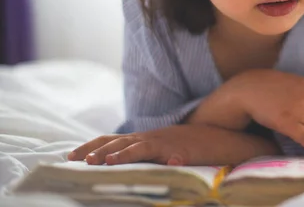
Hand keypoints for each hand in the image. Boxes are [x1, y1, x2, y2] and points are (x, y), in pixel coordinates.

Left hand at [68, 124, 279, 165]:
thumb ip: (154, 155)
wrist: (231, 138)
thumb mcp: (172, 150)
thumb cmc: (201, 147)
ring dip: (120, 154)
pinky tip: (152, 164)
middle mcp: (156, 137)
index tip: (73, 154)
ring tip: (101, 163)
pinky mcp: (184, 149)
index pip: (117, 139)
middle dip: (96, 149)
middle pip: (120, 140)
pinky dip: (156, 158)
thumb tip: (137, 165)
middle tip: (74, 159)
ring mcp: (169, 142)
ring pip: (139, 146)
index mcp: (151, 137)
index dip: (95, 145)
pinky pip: (166, 153)